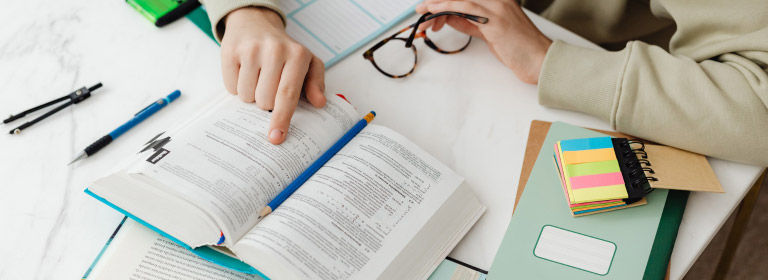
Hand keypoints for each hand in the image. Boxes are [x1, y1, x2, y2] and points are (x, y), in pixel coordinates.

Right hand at [221, 7, 325, 143]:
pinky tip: (245, 71)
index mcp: (297, 55)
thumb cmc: (285, 50)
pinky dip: (237, 85)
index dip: (282, 118)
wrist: (256, 23)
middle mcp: (274, 50)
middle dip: (266, 102)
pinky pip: (231, 87)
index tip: (276, 137)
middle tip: (270, 86)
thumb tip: (319, 102)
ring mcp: (250, 50)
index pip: (288, 94)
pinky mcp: (230, 51)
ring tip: (258, 77)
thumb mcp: (308, 62)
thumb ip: (316, 83)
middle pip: (265, 101)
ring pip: (246, 96)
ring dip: (251, 94)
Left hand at [416, 0, 551, 83]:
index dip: (445, 1)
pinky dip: (447, 7)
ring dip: (437, 5)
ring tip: (422, 12)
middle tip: (421, 10)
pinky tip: (434, 11)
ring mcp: (497, 8)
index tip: (429, 8)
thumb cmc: (518, 49)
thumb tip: (449, 17)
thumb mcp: (489, 33)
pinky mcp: (495, 21)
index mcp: (498, 1)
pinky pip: (466, 8)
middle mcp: (498, 0)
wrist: (540, 60)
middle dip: (438, 2)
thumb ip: (470, 22)